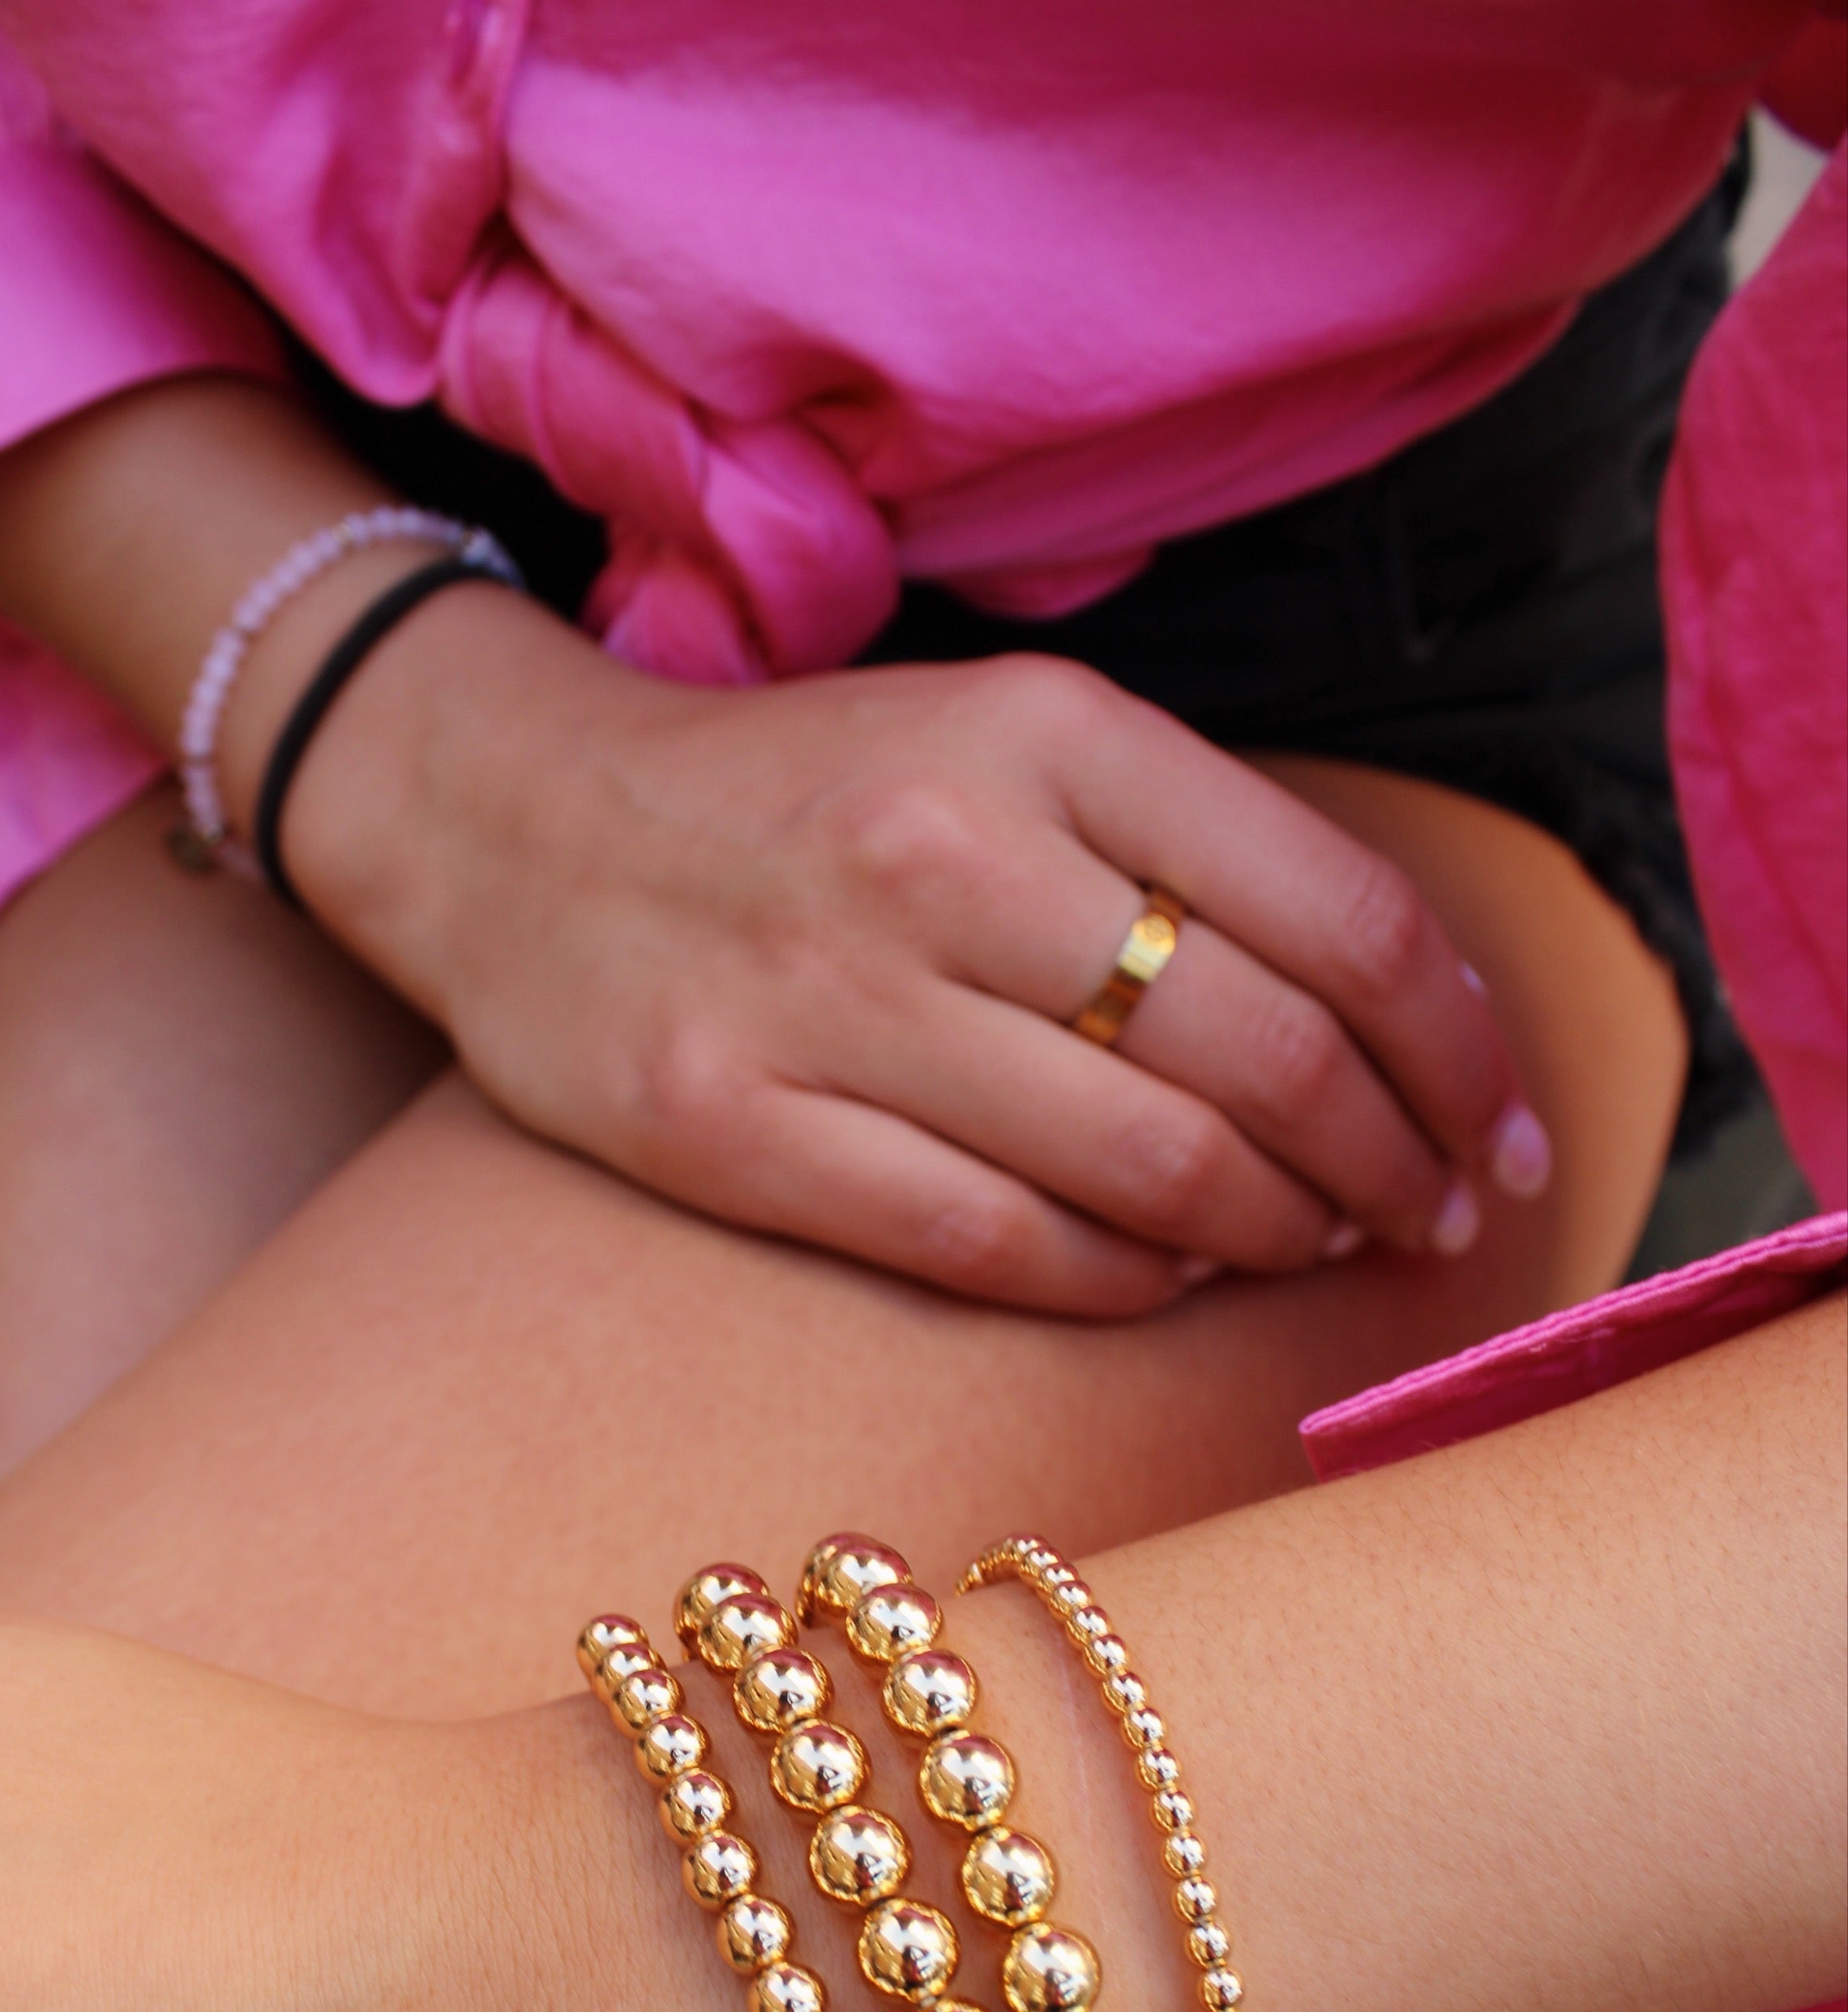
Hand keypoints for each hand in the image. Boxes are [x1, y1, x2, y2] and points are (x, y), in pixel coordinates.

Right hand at [291, 581, 1550, 1312]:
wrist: (509, 823)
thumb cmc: (800, 794)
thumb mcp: (999, 740)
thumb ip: (1176, 849)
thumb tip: (1385, 1026)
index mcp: (1042, 731)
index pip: (1339, 914)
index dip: (1459, 1049)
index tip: (1502, 1128)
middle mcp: (946, 857)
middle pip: (1265, 1060)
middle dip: (1390, 1164)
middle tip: (1426, 1216)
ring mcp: (830, 1001)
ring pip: (1148, 1171)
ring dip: (1269, 1234)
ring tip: (1309, 1244)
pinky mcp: (734, 1128)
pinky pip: (997, 1247)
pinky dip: (1118, 1279)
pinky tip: (1160, 1273)